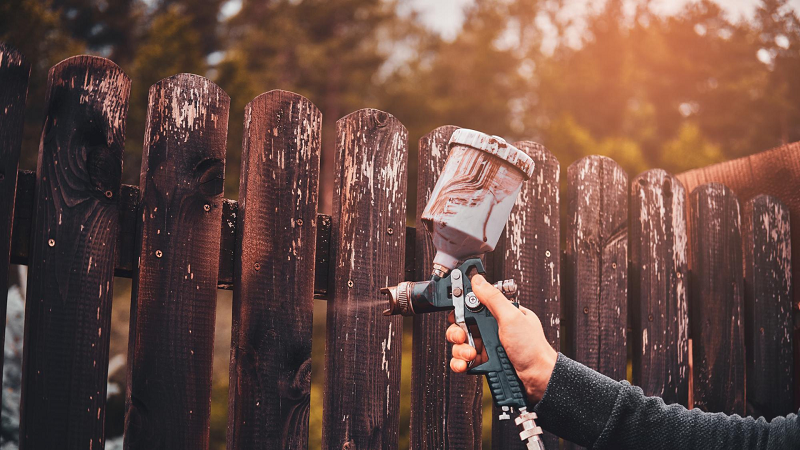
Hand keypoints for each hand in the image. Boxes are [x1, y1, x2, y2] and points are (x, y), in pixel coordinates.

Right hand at [445, 274, 557, 402]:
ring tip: (470, 355)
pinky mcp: (485, 362)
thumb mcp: (512, 318)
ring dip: (460, 350)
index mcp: (501, 314)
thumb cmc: (533, 349)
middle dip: (458, 333)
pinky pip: (464, 360)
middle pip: (463, 326)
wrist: (538, 379)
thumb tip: (478, 281)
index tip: (455, 315)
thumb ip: (493, 299)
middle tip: (462, 337)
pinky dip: (460, 363)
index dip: (461, 310)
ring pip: (461, 344)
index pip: (473, 307)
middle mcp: (493, 329)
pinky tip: (464, 364)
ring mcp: (488, 346)